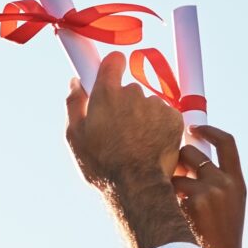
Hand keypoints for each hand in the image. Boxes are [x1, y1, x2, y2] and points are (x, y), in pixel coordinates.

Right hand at [65, 54, 192, 247]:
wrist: (137, 186)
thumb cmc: (101, 165)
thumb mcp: (74, 137)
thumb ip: (74, 104)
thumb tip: (75, 82)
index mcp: (106, 95)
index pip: (113, 61)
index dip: (112, 67)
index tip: (111, 73)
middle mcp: (132, 94)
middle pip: (129, 89)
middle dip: (124, 104)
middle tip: (116, 129)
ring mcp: (155, 106)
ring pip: (147, 104)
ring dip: (142, 117)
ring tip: (134, 143)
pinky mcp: (173, 119)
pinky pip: (164, 115)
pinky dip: (158, 126)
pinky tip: (149, 145)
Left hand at [171, 125, 247, 247]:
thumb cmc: (218, 236)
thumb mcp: (227, 206)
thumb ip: (216, 182)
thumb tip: (187, 157)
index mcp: (238, 182)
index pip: (227, 142)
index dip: (209, 131)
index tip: (193, 127)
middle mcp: (226, 182)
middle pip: (192, 152)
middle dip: (176, 159)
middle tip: (170, 171)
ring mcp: (210, 191)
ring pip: (176, 170)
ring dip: (169, 182)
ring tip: (174, 203)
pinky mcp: (193, 201)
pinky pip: (167, 188)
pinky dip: (165, 198)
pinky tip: (173, 214)